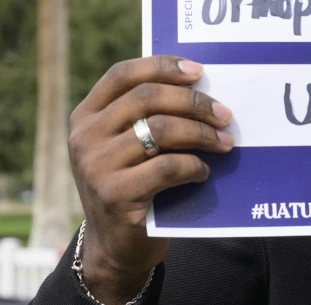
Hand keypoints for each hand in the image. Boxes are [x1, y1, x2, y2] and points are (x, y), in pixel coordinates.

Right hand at [68, 56, 233, 303]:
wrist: (115, 245)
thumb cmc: (134, 181)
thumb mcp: (129, 144)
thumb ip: (149, 114)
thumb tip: (201, 82)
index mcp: (86, 116)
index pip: (122, 74)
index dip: (162, 66)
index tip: (198, 71)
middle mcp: (85, 137)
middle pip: (147, 98)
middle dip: (194, 102)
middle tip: (225, 115)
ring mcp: (95, 167)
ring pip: (161, 130)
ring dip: (202, 133)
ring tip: (224, 143)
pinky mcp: (114, 195)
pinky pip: (167, 167)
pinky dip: (193, 166)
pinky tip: (203, 172)